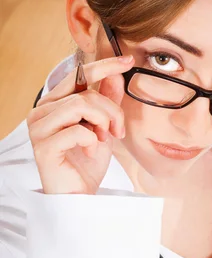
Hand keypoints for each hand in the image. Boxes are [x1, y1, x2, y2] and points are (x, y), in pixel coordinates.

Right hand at [27, 55, 134, 194]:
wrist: (79, 196)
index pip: (77, 74)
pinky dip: (92, 140)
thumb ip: (107, 102)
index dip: (103, 66)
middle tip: (117, 131)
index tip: (127, 61)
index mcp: (53, 103)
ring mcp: (39, 128)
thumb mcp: (103, 128)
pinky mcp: (43, 146)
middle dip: (111, 110)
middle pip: (84, 92)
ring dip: (102, 123)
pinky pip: (76, 131)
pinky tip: (92, 151)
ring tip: (104, 140)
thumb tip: (115, 74)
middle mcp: (41, 111)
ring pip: (80, 106)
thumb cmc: (87, 164)